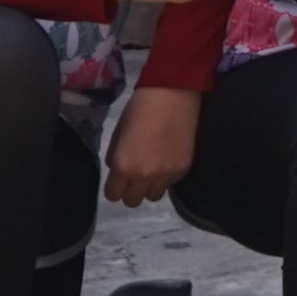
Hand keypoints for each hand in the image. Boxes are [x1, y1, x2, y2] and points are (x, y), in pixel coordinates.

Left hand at [104, 84, 199, 205]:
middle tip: (135, 174)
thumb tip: (117, 170)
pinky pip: (170, 183)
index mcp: (123, 166)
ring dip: (149, 186)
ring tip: (153, 168)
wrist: (174, 94)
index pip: (113, 195)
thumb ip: (115, 156)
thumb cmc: (140, 108)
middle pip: (132, 201)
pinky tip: (167, 158)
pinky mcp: (184, 169)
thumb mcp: (118, 132)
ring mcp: (167, 175)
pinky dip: (166, 176)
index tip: (119, 178)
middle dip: (131, 190)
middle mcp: (144, 176)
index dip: (114, 187)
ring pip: (153, 196)